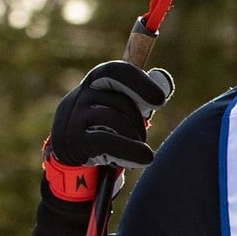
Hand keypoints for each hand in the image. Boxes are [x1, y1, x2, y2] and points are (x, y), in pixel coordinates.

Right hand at [48, 60, 174, 169]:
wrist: (75, 163)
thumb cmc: (107, 132)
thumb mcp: (122, 112)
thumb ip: (140, 99)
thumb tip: (163, 82)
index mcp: (94, 85)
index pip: (113, 72)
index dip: (139, 82)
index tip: (160, 100)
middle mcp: (79, 97)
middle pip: (118, 97)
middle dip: (138, 112)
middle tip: (152, 118)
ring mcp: (72, 119)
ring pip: (115, 119)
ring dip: (136, 137)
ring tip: (140, 149)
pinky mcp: (72, 142)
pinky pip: (106, 142)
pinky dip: (131, 151)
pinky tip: (144, 158)